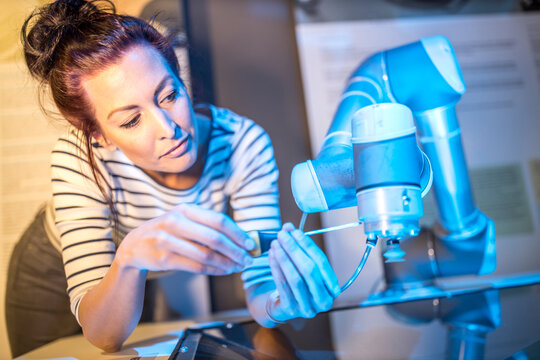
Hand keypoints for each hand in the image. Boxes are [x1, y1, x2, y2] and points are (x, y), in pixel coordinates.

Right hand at [116, 203, 254, 274]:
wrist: (134, 246)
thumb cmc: (168, 233)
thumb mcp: (184, 221)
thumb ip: (207, 227)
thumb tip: (241, 238)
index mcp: (186, 209)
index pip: (218, 220)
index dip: (237, 233)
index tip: (250, 244)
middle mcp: (176, 221)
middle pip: (214, 238)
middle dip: (236, 251)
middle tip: (248, 260)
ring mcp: (167, 240)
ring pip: (206, 255)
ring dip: (226, 263)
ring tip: (238, 268)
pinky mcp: (163, 258)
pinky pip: (196, 267)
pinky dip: (213, 270)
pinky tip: (223, 271)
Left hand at [267, 223, 340, 320]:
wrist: (284, 306)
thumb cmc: (299, 282)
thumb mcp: (303, 265)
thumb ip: (299, 247)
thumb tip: (288, 227)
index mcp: (332, 288)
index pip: (321, 262)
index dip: (308, 245)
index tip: (295, 231)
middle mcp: (323, 300)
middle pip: (309, 270)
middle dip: (294, 249)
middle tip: (282, 235)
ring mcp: (307, 307)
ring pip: (295, 278)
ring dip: (284, 257)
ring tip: (275, 243)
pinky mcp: (290, 309)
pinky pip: (282, 285)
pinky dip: (276, 268)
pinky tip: (271, 255)